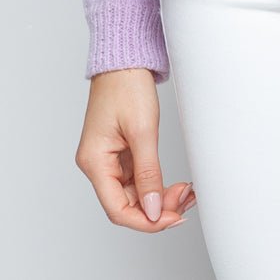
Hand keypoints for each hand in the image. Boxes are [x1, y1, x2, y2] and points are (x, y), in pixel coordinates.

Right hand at [75, 68, 196, 232]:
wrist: (126, 59)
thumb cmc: (127, 86)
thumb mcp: (143, 130)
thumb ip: (148, 173)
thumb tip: (152, 211)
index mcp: (94, 161)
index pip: (117, 209)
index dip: (145, 221)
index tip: (172, 219)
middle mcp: (97, 164)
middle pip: (126, 203)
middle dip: (157, 208)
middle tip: (186, 200)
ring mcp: (108, 158)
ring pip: (134, 193)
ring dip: (158, 197)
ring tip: (185, 192)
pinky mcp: (119, 151)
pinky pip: (137, 178)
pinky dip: (155, 183)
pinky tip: (173, 185)